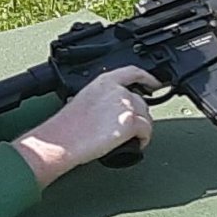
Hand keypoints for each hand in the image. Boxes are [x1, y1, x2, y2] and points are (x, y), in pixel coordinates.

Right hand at [15, 66, 158, 182]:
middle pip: (141, 100)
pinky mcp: (131, 123)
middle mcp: (117, 90)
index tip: (154, 82)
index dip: (147, 77)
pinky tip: (136, 144)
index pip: (133, 72)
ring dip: (141, 127)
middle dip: (137, 114)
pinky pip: (147, 131)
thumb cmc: (66, 126)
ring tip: (129, 138)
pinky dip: (144, 139)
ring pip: (146, 116)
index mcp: (104, 81)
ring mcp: (125, 105)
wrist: (62, 141)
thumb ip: (101, 98)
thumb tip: (108, 109)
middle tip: (128, 127)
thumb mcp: (82, 99)